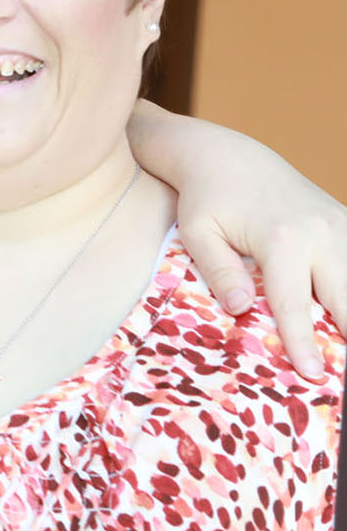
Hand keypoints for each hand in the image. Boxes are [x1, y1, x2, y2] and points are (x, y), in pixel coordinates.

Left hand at [134, 99, 346, 380]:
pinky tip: (345, 312)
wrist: (230, 156)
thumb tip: (241, 309)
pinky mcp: (345, 221)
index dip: (303, 343)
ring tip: (345, 345)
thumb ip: (220, 271)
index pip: (294, 304)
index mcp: (282, 240)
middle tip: (342, 372)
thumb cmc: (207, 198)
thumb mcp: (199, 233)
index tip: (313, 374)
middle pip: (345, 296)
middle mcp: (320, 232)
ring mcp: (339, 224)